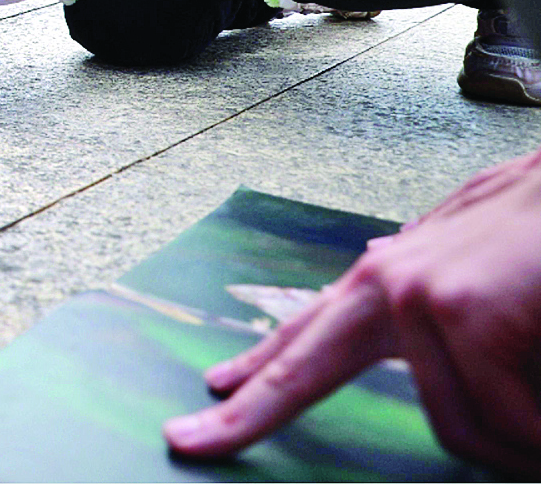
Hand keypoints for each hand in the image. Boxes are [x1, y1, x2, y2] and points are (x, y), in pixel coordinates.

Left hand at [163, 147, 540, 472]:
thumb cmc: (540, 240)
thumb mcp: (472, 259)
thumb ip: (430, 286)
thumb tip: (383, 275)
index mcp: (386, 280)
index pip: (308, 332)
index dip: (258, 369)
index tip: (210, 393)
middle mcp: (388, 284)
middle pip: (299, 367)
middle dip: (243, 416)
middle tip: (185, 444)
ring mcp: (420, 298)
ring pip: (456, 431)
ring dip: (515, 449)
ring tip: (540, 446)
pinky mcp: (464, 316)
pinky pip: (502, 423)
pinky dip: (537, 444)